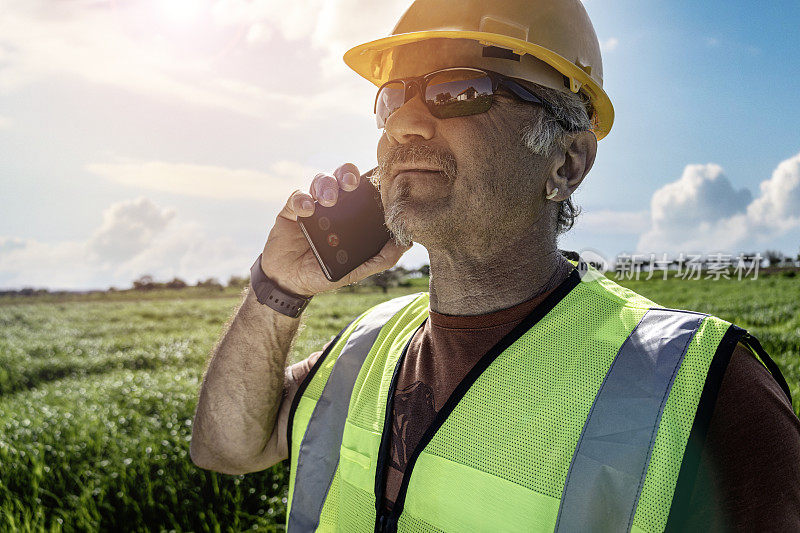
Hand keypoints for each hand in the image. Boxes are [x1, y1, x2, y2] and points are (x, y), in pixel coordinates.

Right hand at [259, 162, 411, 296]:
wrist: (290, 282)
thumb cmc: (324, 273)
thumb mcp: (356, 270)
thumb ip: (382, 258)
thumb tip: (406, 242)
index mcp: (351, 214)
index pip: (363, 189)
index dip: (372, 180)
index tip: (379, 180)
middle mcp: (333, 205)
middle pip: (342, 176)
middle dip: (347, 173)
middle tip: (351, 183)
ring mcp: (313, 205)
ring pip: (321, 180)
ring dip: (326, 185)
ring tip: (328, 201)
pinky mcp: (291, 210)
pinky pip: (297, 196)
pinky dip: (302, 200)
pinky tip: (306, 211)